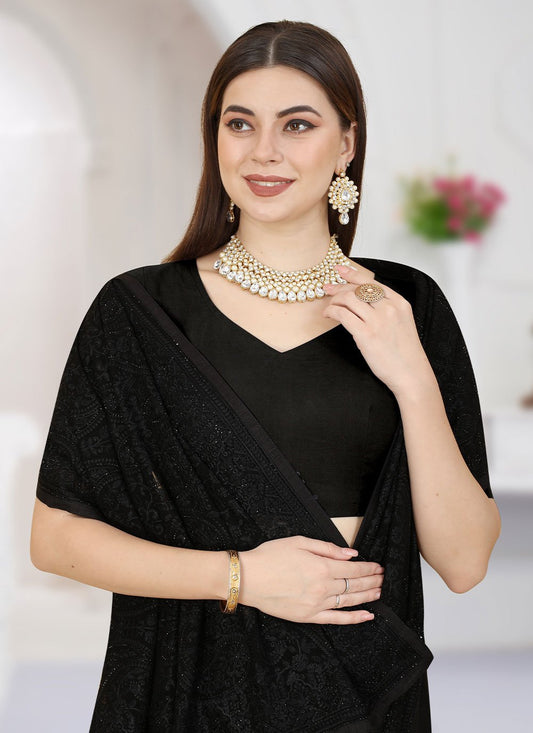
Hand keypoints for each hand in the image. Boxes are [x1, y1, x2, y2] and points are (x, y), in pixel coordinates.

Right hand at [239, 535, 383, 624]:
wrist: (248, 578)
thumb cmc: (270, 556)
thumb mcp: (299, 542)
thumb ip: (327, 548)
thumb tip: (351, 554)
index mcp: (321, 566)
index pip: (354, 569)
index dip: (369, 568)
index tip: (378, 567)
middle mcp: (323, 587)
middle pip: (355, 585)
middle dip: (372, 581)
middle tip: (383, 578)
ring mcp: (317, 604)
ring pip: (350, 602)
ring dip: (367, 597)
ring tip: (378, 592)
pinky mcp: (308, 616)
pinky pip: (337, 619)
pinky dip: (354, 618)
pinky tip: (367, 615)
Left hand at [322, 264, 432, 395]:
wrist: (411, 374)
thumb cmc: (405, 353)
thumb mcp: (401, 322)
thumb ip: (386, 309)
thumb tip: (361, 300)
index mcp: (399, 303)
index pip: (372, 282)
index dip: (352, 274)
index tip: (340, 270)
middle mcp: (389, 308)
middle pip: (358, 288)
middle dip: (339, 286)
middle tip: (328, 289)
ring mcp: (378, 320)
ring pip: (349, 299)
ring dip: (334, 300)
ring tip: (329, 306)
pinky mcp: (366, 334)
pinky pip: (343, 314)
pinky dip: (332, 311)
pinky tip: (329, 315)